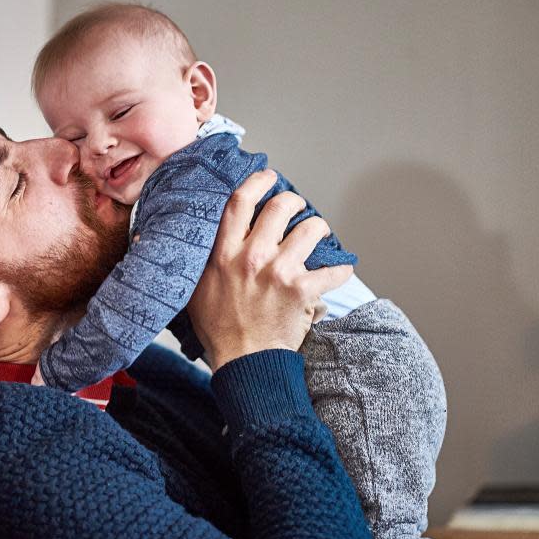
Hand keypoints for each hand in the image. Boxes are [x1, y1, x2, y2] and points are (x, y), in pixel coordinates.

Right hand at [187, 170, 352, 370]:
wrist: (243, 361)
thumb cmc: (219, 328)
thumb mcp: (197, 288)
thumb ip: (206, 260)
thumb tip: (210, 237)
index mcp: (223, 254)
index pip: (240, 202)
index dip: (258, 182)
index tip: (268, 177)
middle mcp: (251, 257)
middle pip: (280, 207)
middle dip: (294, 201)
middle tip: (298, 206)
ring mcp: (278, 272)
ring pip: (311, 228)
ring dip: (319, 228)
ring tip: (318, 234)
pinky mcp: (301, 291)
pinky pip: (334, 269)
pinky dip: (341, 268)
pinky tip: (340, 269)